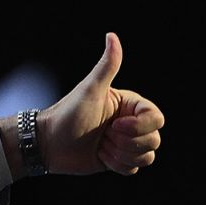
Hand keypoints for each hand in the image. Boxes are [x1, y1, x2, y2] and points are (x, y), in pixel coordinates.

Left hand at [5, 33, 164, 176]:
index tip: (115, 125)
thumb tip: (112, 36)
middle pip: (154, 139)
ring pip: (146, 155)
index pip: (157, 119)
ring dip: (121, 154)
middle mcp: (130, 123)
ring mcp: (124, 142)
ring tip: (100, 145)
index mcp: (130, 105)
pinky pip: (133, 168)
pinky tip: (100, 156)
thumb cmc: (68, 114)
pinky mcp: (117, 159)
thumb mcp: (90, 90)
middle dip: (128, 142)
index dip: (139, 127)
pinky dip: (117, 165)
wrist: (48, 143)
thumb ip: (107, 65)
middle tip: (104, 135)